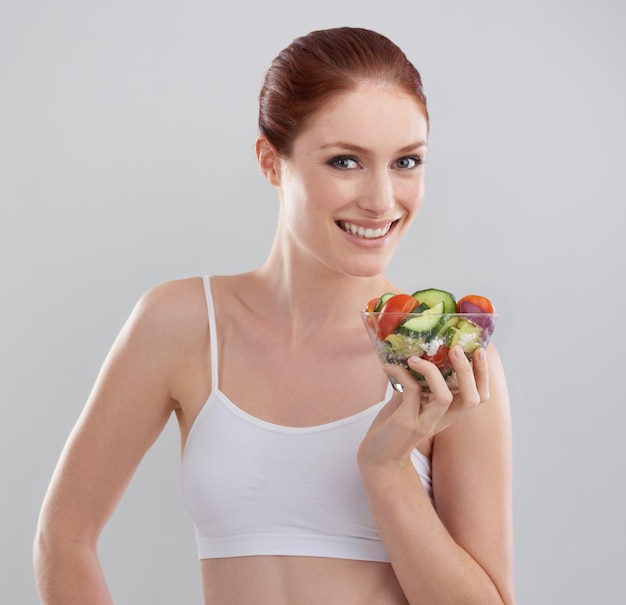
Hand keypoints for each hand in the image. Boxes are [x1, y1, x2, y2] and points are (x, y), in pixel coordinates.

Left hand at [358, 345, 489, 469]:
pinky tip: (389, 368)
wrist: (378, 457)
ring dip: (433, 372)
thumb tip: (416, 353)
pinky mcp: (406, 422)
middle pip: (472, 399)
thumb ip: (418, 383)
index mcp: (448, 414)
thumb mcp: (410, 402)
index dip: (483, 375)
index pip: (479, 397)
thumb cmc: (394, 427)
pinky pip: (411, 392)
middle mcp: (442, 419)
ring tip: (416, 358)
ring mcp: (425, 422)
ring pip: (444, 397)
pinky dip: (402, 374)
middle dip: (468, 371)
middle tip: (456, 348)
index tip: (478, 351)